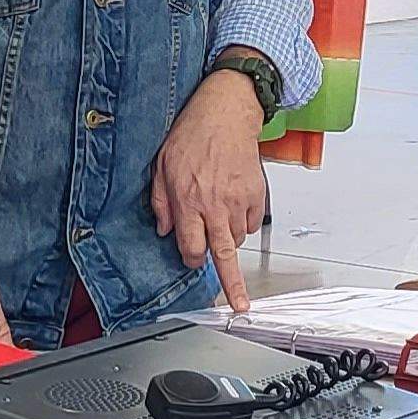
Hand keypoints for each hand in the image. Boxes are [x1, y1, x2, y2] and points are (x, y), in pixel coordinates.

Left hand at [151, 65, 268, 310]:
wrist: (227, 113)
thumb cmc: (192, 134)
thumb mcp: (161, 166)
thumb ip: (160, 201)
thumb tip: (163, 229)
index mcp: (188, 200)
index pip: (192, 247)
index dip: (191, 258)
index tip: (193, 263)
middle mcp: (215, 205)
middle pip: (223, 255)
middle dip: (232, 285)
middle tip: (239, 305)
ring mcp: (239, 201)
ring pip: (236, 239)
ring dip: (227, 239)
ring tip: (219, 216)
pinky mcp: (257, 194)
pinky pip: (251, 224)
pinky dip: (243, 223)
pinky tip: (233, 205)